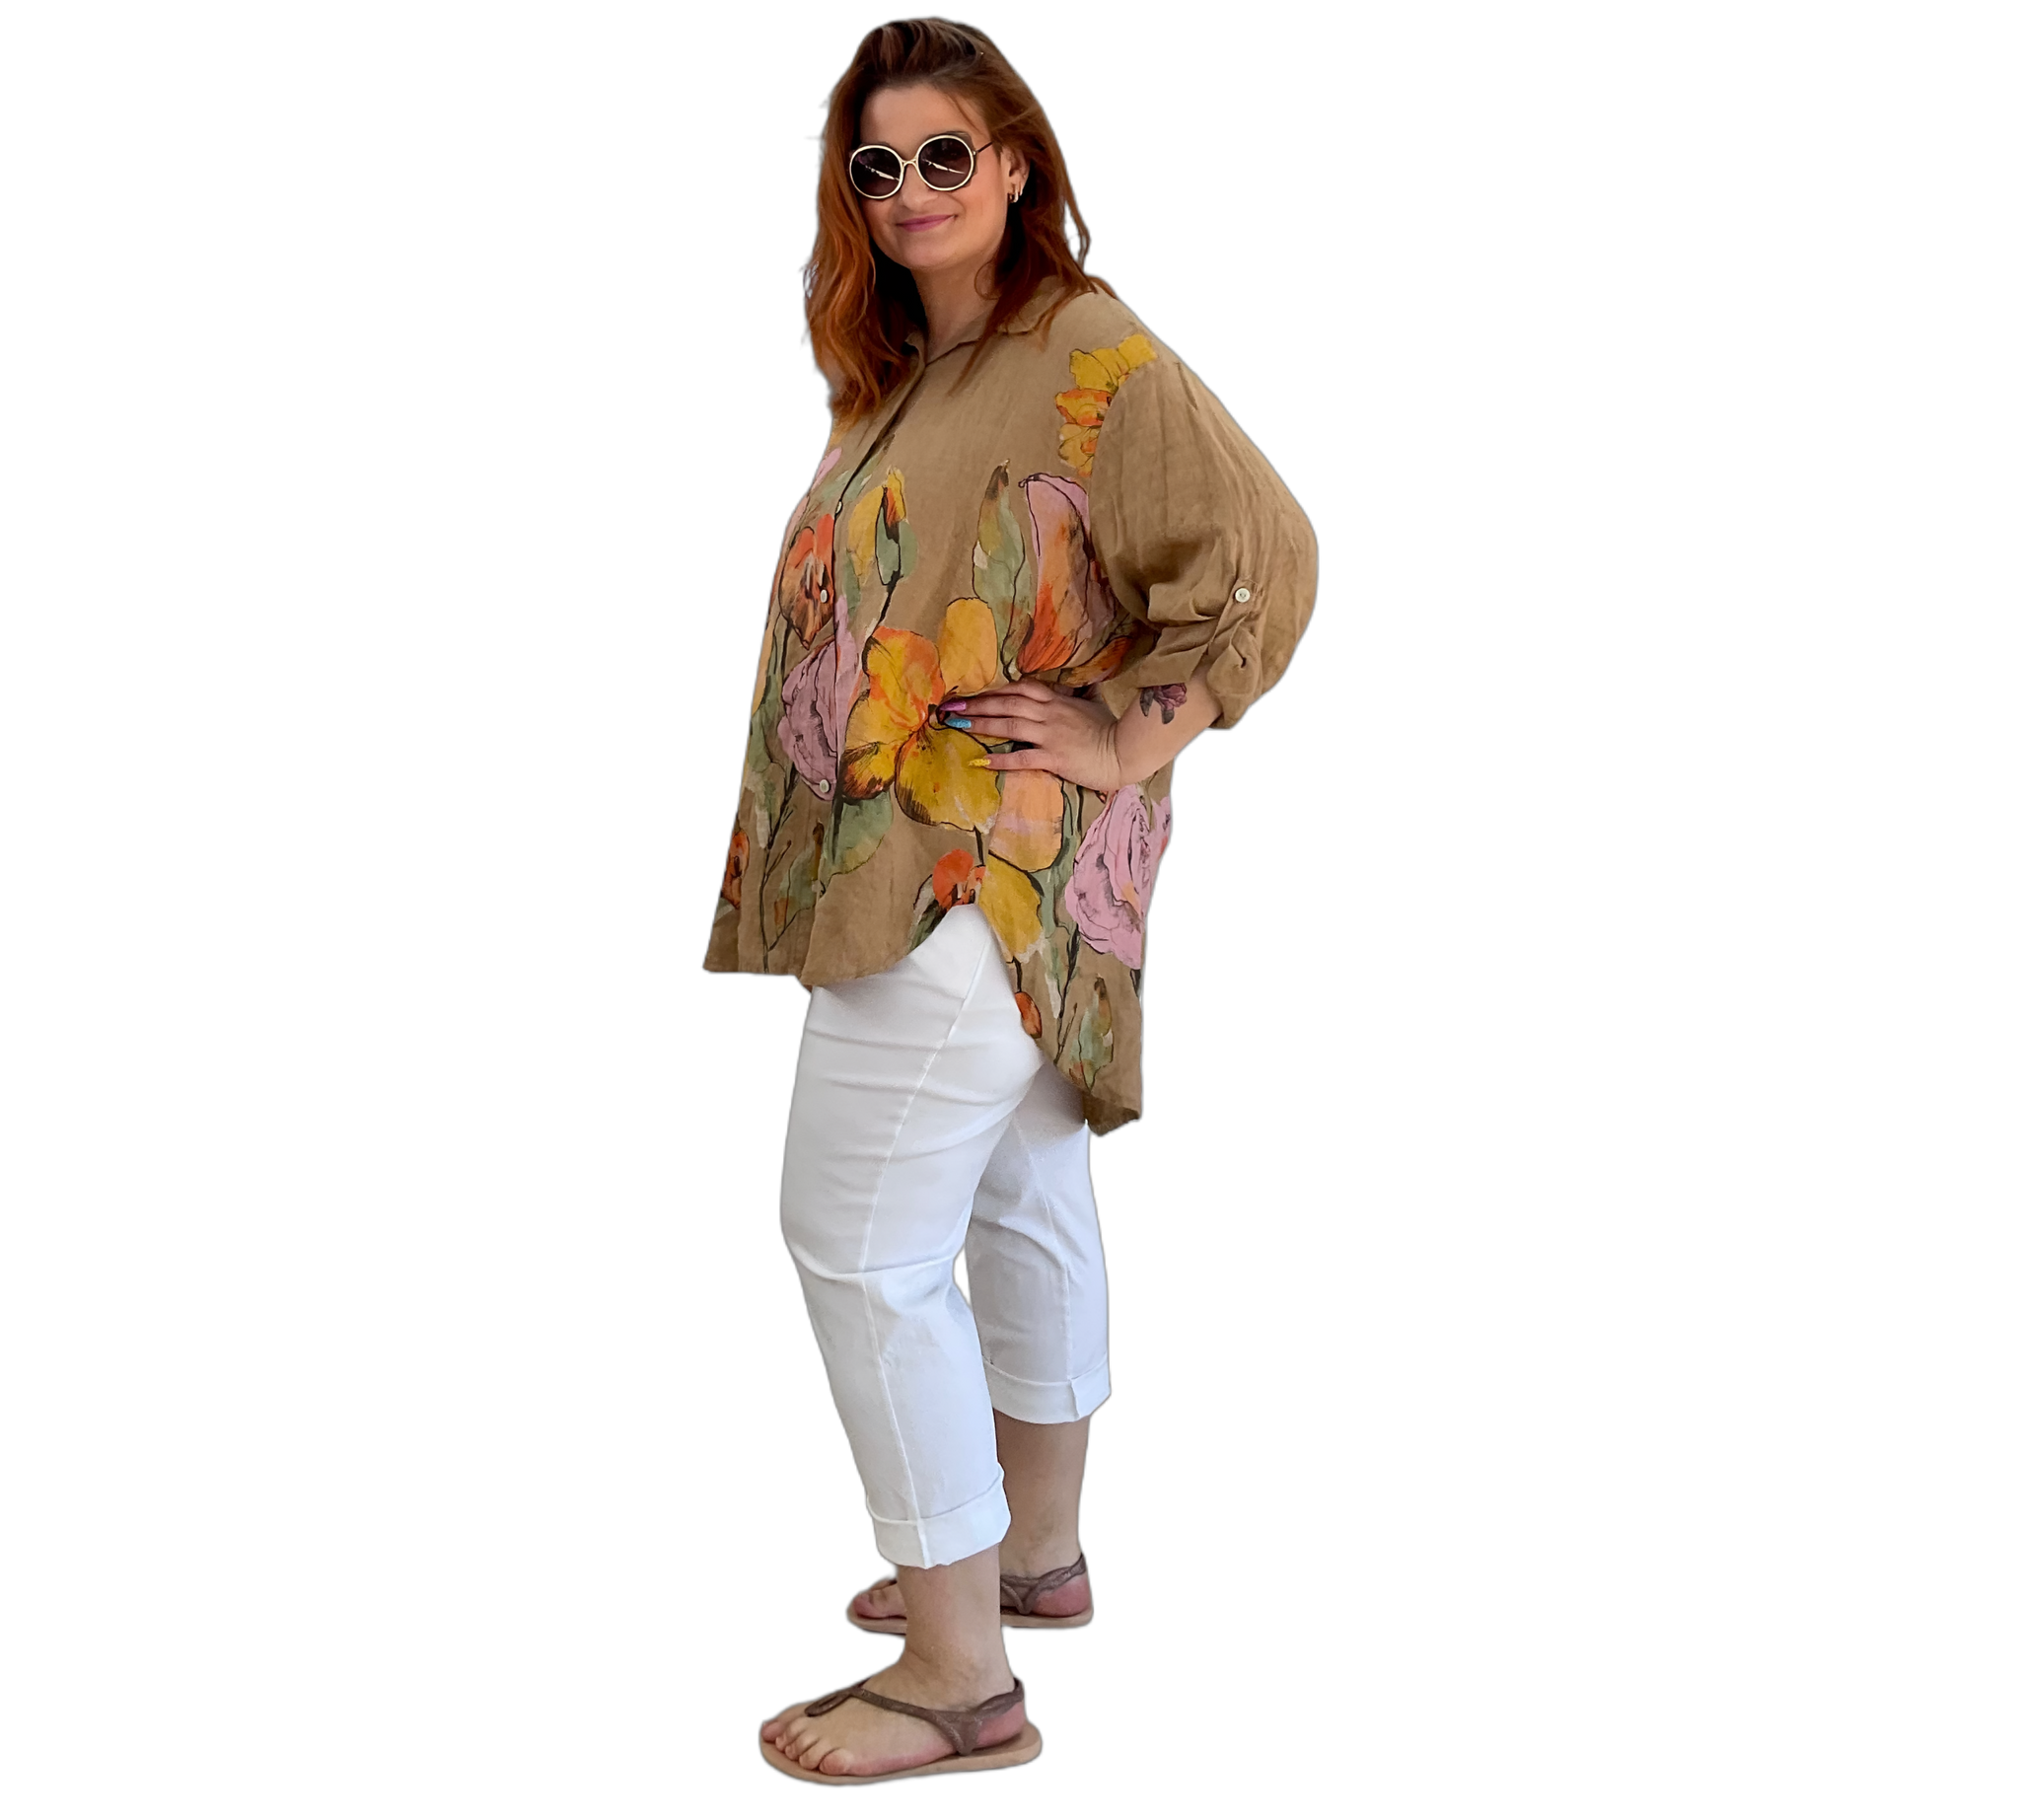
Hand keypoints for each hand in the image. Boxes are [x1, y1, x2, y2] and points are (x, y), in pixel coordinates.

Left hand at [945, 681, 1125, 794]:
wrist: (1125, 751)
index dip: (995, 688)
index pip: (1021, 688)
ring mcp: (1050, 736)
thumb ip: (1084, 693)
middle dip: (978, 703)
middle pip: (1007, 703)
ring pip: (1009, 725)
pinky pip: (1022, 758)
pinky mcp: (1053, 758)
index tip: (974, 690)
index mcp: (1057, 700)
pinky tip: (982, 761)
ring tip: (957, 724)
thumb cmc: (1111, 729)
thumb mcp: (1095, 705)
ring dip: (981, 724)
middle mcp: (1049, 714)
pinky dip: (1001, 760)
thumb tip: (1086, 683)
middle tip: (952, 705)